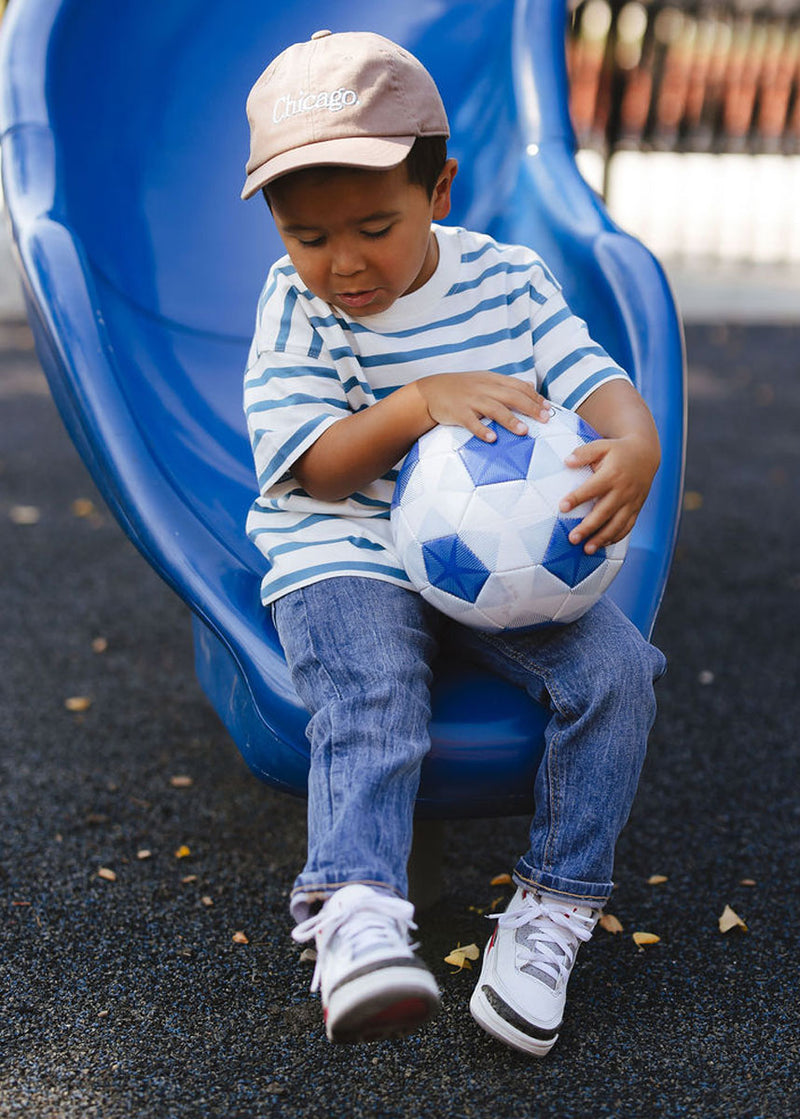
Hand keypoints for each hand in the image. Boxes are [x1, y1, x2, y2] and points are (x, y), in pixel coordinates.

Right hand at [416, 372, 551, 440]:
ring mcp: (470, 400)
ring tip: (524, 431)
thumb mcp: (484, 380)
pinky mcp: (458, 413)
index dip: (534, 397)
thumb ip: (506, 384)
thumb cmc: (461, 387)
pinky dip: (481, 430)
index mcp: (491, 380)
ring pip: (493, 409)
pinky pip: (471, 422)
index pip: (518, 386)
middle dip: (529, 408)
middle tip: (544, 419)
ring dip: (510, 420)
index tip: (548, 409)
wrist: (431, 391)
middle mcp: (483, 388)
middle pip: (510, 396)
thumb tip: (529, 386)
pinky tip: (492, 439)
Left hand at [559, 433, 658, 553]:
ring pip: (617, 524)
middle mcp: (623, 490)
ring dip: (602, 538)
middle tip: (572, 538)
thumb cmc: (618, 451)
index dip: (577, 498)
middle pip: (604, 512)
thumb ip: (584, 453)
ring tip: (586, 549)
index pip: (592, 489)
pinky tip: (602, 545)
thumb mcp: (602, 446)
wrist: (646, 454)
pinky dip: (616, 537)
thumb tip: (566, 462)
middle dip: (588, 527)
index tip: (562, 507)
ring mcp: (631, 501)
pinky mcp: (636, 508)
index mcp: (612, 474)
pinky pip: (627, 526)